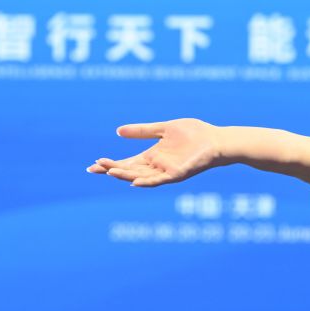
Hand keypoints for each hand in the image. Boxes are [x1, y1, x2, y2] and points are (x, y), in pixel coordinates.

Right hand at [86, 118, 224, 186]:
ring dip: (125, 175)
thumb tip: (118, 131)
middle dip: (111, 170)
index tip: (93, 164)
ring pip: (140, 176)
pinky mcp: (177, 174)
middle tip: (94, 168)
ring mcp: (166, 171)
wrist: (216, 140)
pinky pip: (159, 181)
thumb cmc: (193, 133)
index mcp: (152, 156)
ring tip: (109, 171)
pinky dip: (147, 182)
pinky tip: (135, 182)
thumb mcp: (164, 128)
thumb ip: (142, 131)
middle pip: (129, 170)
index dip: (110, 164)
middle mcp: (156, 166)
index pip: (126, 162)